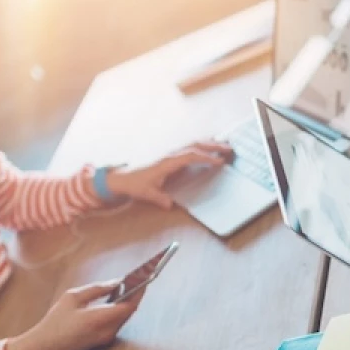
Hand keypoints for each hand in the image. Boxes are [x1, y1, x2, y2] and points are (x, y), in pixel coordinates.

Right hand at [6, 282, 143, 349]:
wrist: (46, 347)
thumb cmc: (56, 321)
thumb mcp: (73, 298)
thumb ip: (97, 289)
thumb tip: (116, 283)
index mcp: (101, 319)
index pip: (130, 305)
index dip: (139, 290)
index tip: (144, 277)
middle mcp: (109, 330)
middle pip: (129, 310)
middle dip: (135, 293)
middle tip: (137, 277)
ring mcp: (108, 337)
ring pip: (124, 316)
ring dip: (127, 301)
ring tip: (128, 284)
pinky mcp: (104, 339)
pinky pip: (117, 321)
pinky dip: (119, 309)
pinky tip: (116, 297)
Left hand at [107, 140, 234, 208]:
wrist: (120, 178)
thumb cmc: (134, 185)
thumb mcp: (147, 194)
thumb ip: (159, 198)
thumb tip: (170, 205)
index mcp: (167, 162)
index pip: (190, 156)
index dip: (205, 157)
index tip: (219, 161)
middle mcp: (170, 155)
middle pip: (194, 145)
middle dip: (213, 145)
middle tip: (229, 148)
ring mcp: (170, 154)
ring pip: (192, 144)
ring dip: (208, 143)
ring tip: (224, 145)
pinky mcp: (169, 157)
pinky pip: (188, 148)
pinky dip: (201, 146)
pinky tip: (208, 148)